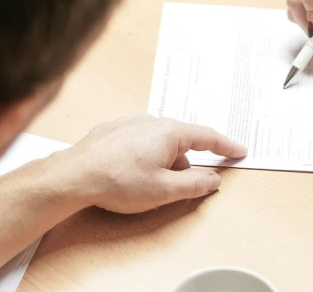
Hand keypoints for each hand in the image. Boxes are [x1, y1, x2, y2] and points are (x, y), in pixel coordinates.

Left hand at [54, 115, 246, 213]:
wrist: (73, 176)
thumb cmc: (117, 182)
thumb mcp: (164, 191)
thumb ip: (195, 184)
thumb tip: (213, 179)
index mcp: (170, 132)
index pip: (208, 137)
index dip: (226, 146)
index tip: (239, 150)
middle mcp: (153, 122)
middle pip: (182, 143)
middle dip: (184, 165)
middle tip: (178, 186)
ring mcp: (132, 124)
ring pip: (159, 143)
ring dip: (162, 162)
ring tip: (145, 185)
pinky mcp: (114, 131)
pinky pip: (140, 142)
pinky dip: (143, 157)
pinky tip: (129, 174)